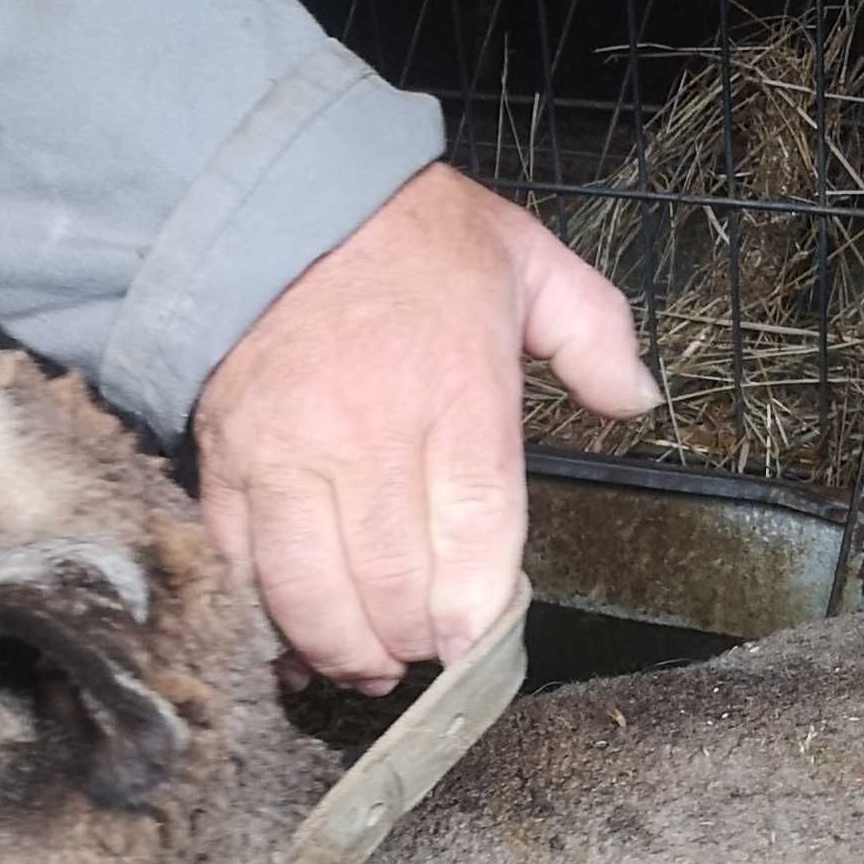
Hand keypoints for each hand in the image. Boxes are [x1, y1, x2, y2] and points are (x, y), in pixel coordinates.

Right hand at [194, 163, 657, 692]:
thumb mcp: (525, 259)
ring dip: (343, 649)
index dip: (473, 612)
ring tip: (366, 664)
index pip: (473, 535)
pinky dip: (265, 623)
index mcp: (458, 392)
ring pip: (311, 592)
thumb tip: (636, 402)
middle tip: (421, 652)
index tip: (472, 649)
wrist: (277, 199)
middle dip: (412, 640)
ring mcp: (288, 457)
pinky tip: (292, 648)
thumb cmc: (407, 236)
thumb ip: (594, 333)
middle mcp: (369, 437)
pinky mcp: (227, 465)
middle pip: (392, 582)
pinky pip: (240, 568)